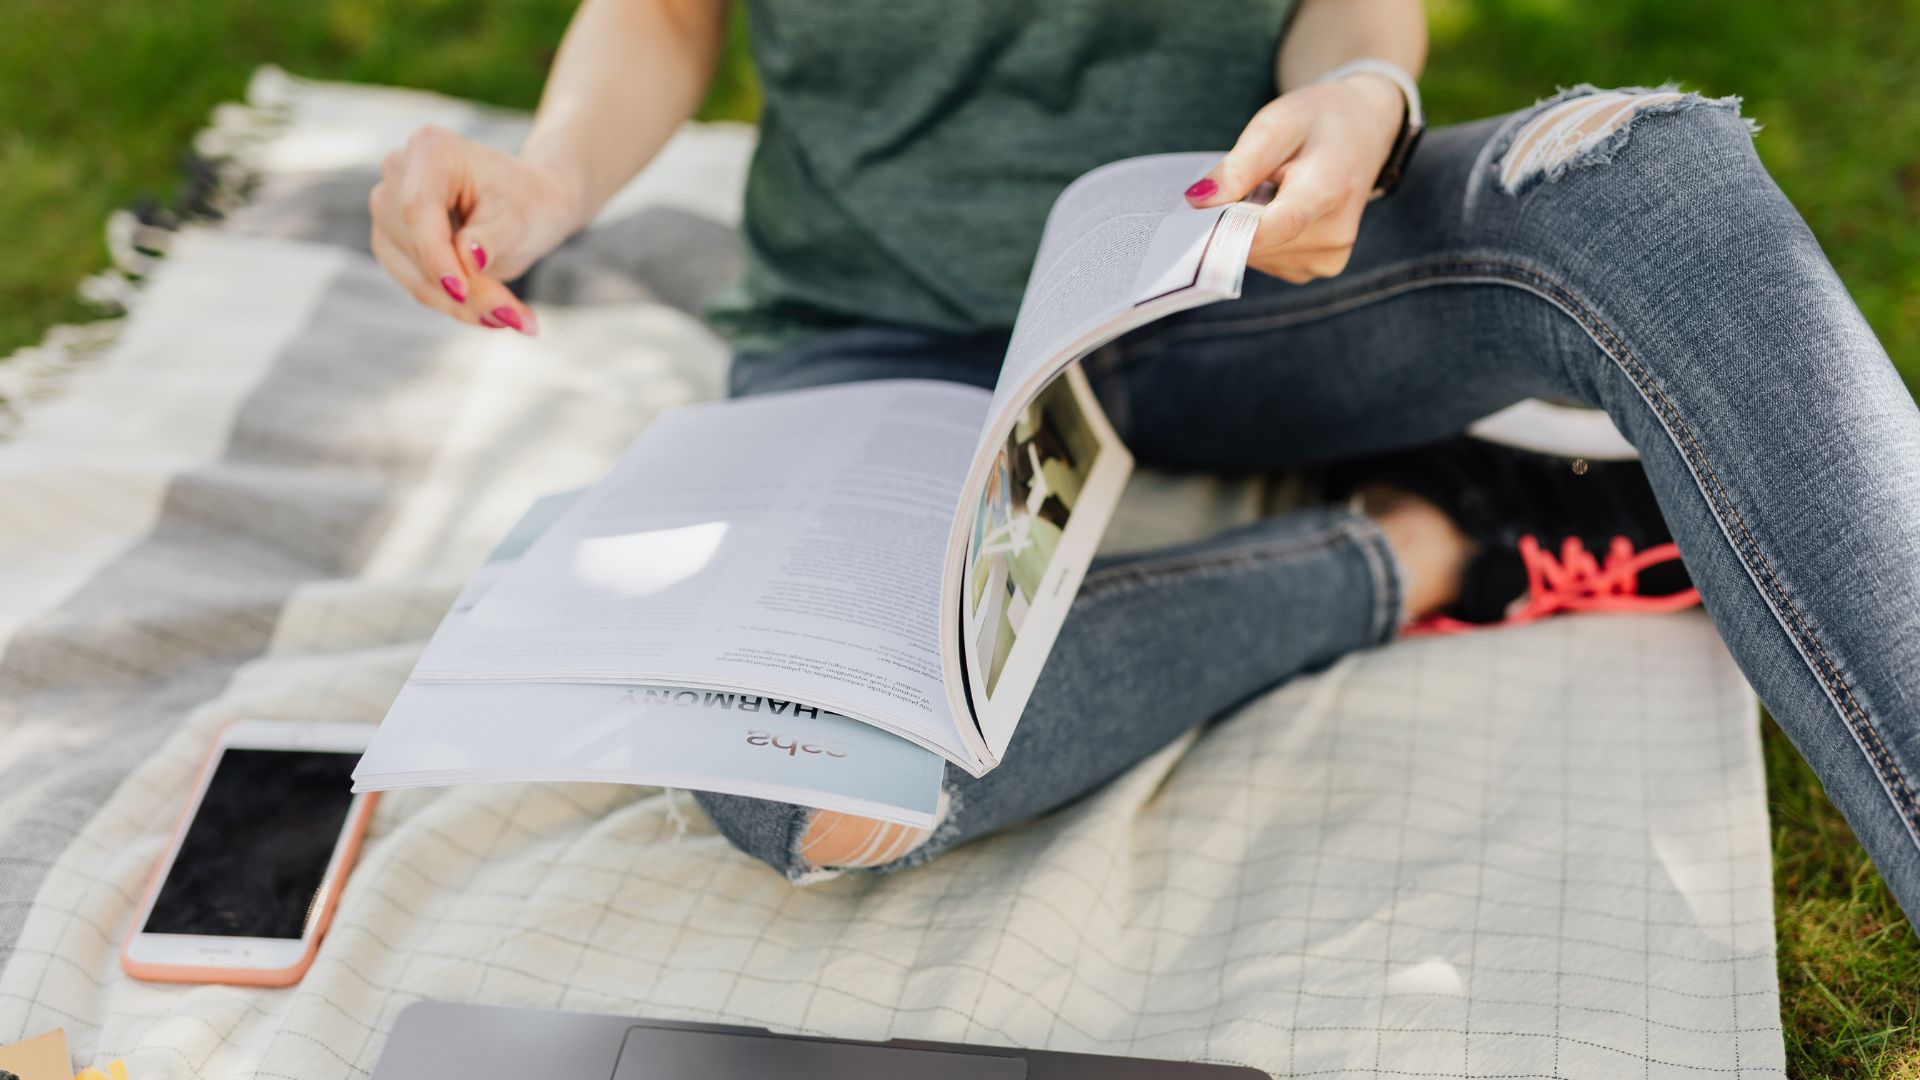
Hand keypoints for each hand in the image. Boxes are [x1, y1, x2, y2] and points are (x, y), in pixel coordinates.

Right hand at [368, 126, 585, 333]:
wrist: (529, 205)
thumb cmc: (528, 202)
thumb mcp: (519, 217)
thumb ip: (491, 237)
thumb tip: (468, 259)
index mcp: (430, 150)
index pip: (419, 210)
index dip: (436, 255)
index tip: (462, 292)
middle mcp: (397, 173)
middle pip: (418, 246)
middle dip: (467, 290)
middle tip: (519, 317)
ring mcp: (388, 210)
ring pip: (415, 275)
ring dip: (465, 306)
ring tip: (517, 319)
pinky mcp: (392, 244)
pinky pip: (417, 286)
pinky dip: (456, 306)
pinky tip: (492, 315)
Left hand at [1184, 74, 1405, 283]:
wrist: (1363, 131)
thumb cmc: (1317, 123)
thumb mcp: (1275, 126)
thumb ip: (1239, 166)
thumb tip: (1198, 200)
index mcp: (1330, 188)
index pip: (1280, 224)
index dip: (1235, 231)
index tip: (1198, 228)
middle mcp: (1334, 233)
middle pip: (1258, 243)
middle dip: (1232, 219)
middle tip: (1240, 185)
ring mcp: (1328, 256)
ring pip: (1257, 255)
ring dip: (1247, 228)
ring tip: (1268, 192)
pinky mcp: (1319, 267)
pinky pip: (1268, 260)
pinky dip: (1260, 239)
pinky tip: (1275, 210)